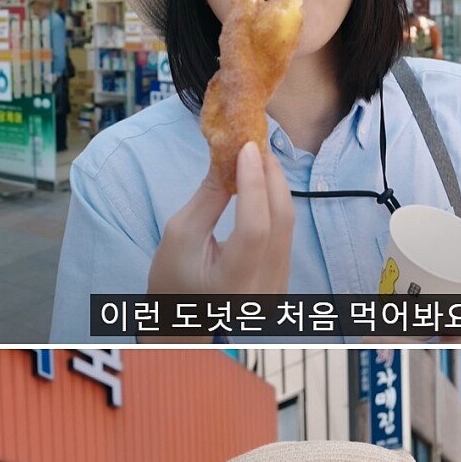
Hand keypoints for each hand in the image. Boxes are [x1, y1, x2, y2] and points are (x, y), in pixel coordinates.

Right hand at [148, 126, 294, 299]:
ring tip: (259, 159)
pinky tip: (263, 187)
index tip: (248, 148)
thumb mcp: (181, 233)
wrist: (183, 317)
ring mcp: (278, 289)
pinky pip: (286, 235)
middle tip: (257, 144)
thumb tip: (230, 152)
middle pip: (280, 223)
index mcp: (232, 284)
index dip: (255, 184)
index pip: (255, 229)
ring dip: (276, 188)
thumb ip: (210, 196)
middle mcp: (263, 290)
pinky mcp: (284, 282)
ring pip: (288, 226)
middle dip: (271, 177)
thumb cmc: (172, 277)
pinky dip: (276, 206)